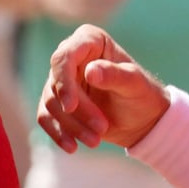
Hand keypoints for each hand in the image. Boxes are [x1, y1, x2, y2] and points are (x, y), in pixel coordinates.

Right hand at [37, 23, 169, 151]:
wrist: (142, 119)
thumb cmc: (142, 94)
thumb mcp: (134, 84)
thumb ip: (115, 75)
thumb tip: (90, 71)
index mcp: (90, 40)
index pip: (64, 57)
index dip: (63, 82)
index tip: (70, 107)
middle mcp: (71, 55)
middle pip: (56, 84)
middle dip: (76, 112)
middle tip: (101, 130)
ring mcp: (62, 79)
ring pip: (51, 103)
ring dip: (72, 126)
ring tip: (96, 141)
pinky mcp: (57, 102)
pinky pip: (46, 117)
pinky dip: (58, 133)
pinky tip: (72, 147)